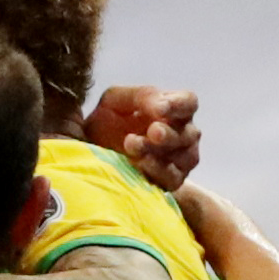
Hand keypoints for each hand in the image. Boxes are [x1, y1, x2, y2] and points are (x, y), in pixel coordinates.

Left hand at [82, 83, 200, 191]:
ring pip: (185, 157)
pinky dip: (157, 171)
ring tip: (132, 145)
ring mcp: (181, 160)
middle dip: (168, 133)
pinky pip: (173, 178)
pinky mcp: (172, 181)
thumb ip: (141, 97)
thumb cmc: (108, 120)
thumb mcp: (116, 100)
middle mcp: (184, 133)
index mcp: (174, 109)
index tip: (160, 109)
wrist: (89, 151)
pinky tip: (139, 163)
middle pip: (189, 133)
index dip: (178, 105)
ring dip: (159, 152)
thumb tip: (161, 107)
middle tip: (151, 131)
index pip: (189, 102)